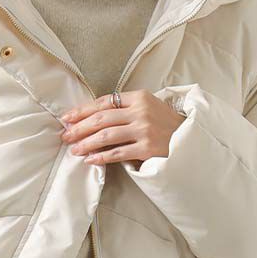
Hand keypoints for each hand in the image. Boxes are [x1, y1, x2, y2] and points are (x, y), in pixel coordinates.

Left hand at [59, 90, 183, 165]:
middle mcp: (141, 111)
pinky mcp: (147, 148)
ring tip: (74, 149)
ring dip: (86, 143)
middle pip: (102, 118)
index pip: (104, 101)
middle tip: (65, 135)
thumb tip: (93, 118)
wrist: (191, 141)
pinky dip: (101, 157)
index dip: (83, 110)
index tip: (67, 118)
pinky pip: (118, 153)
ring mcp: (144, 130)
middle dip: (79, 127)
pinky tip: (90, 160)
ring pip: (106, 136)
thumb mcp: (149, 108)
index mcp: (140, 97)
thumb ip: (126, 109)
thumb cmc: (166, 125)